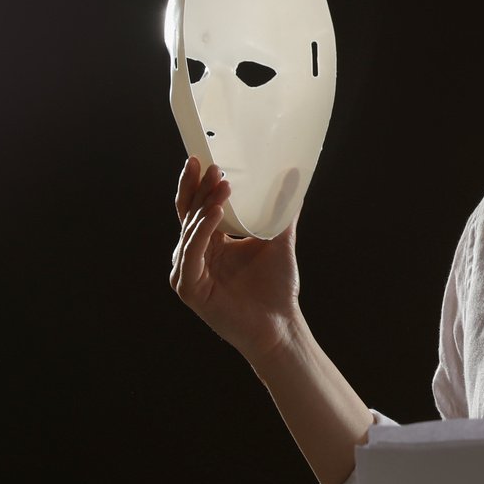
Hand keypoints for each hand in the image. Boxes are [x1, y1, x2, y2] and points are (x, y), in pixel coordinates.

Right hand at [169, 156, 301, 361]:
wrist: (280, 324)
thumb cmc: (276, 287)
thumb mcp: (278, 239)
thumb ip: (283, 209)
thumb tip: (294, 177)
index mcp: (211, 243)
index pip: (196, 208)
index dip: (197, 184)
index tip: (203, 159)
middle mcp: (195, 255)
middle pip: (189, 214)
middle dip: (200, 189)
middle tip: (213, 166)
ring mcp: (189, 272)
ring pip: (190, 231)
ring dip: (204, 206)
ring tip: (222, 186)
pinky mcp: (189, 288)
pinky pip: (192, 253)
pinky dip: (202, 231)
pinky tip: (215, 212)